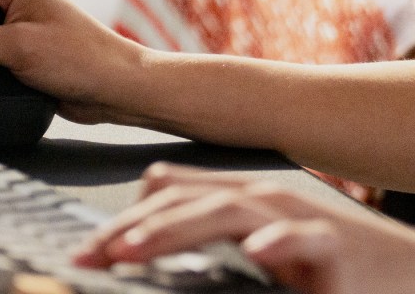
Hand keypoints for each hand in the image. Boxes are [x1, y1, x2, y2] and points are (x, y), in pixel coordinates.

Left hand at [73, 163, 414, 293]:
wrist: (402, 269)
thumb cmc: (323, 261)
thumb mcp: (248, 248)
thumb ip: (200, 241)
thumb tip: (138, 244)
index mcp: (232, 199)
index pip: (163, 195)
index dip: (119, 220)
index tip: (82, 252)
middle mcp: (257, 199)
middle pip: (180, 201)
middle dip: (128, 227)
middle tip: (88, 255)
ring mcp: (295, 218)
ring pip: (226, 211)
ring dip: (174, 229)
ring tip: (132, 250)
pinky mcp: (335, 246)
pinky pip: (303, 239)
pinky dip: (278, 242)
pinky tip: (256, 253)